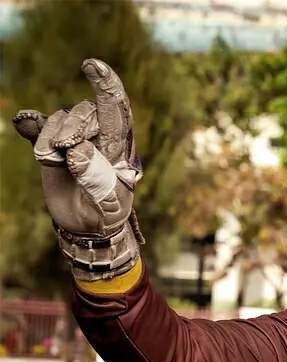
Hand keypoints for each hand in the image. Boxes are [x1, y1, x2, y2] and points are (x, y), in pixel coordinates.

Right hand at [12, 58, 143, 279]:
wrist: (87, 226)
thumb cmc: (106, 214)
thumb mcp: (107, 203)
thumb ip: (95, 177)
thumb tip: (75, 150)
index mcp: (119, 148)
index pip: (116, 111)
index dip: (107, 86)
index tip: (93, 66)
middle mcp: (99, 138)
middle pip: (85, 112)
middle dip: (72, 124)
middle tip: (64, 148)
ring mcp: (74, 140)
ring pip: (61, 118)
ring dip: (51, 134)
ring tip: (51, 158)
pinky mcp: (52, 147)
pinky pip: (38, 128)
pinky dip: (30, 124)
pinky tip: (22, 122)